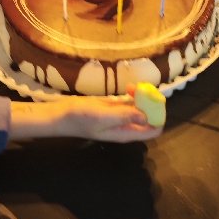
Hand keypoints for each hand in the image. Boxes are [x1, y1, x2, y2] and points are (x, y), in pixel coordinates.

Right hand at [10, 93, 162, 142]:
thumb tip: (147, 117)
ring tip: (137, 86)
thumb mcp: (102, 116)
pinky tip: (129, 87)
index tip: (154, 102)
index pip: (153, 131)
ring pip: (141, 109)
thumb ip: (124, 116)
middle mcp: (126, 126)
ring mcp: (120, 118)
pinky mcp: (114, 109)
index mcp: (126, 132)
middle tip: (145, 90)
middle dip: (151, 104)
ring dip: (143, 98)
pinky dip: (134, 95)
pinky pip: (130, 103)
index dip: (157, 117)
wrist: (61, 114)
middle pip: (149, 118)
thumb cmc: (80, 117)